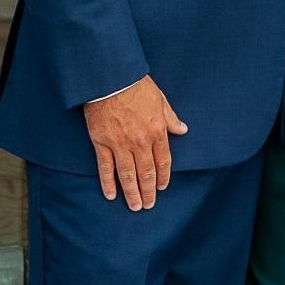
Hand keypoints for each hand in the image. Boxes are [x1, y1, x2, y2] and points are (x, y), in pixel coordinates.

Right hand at [83, 77, 187, 210]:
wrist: (110, 78)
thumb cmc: (136, 86)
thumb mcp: (160, 100)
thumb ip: (171, 118)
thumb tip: (183, 130)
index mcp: (157, 132)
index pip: (162, 161)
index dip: (162, 177)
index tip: (162, 187)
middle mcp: (140, 142)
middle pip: (146, 173)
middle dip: (148, 191)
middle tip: (148, 205)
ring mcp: (120, 144)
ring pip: (127, 175)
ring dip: (132, 193)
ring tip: (135, 207)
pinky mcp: (101, 142)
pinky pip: (105, 167)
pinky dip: (108, 183)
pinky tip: (111, 195)